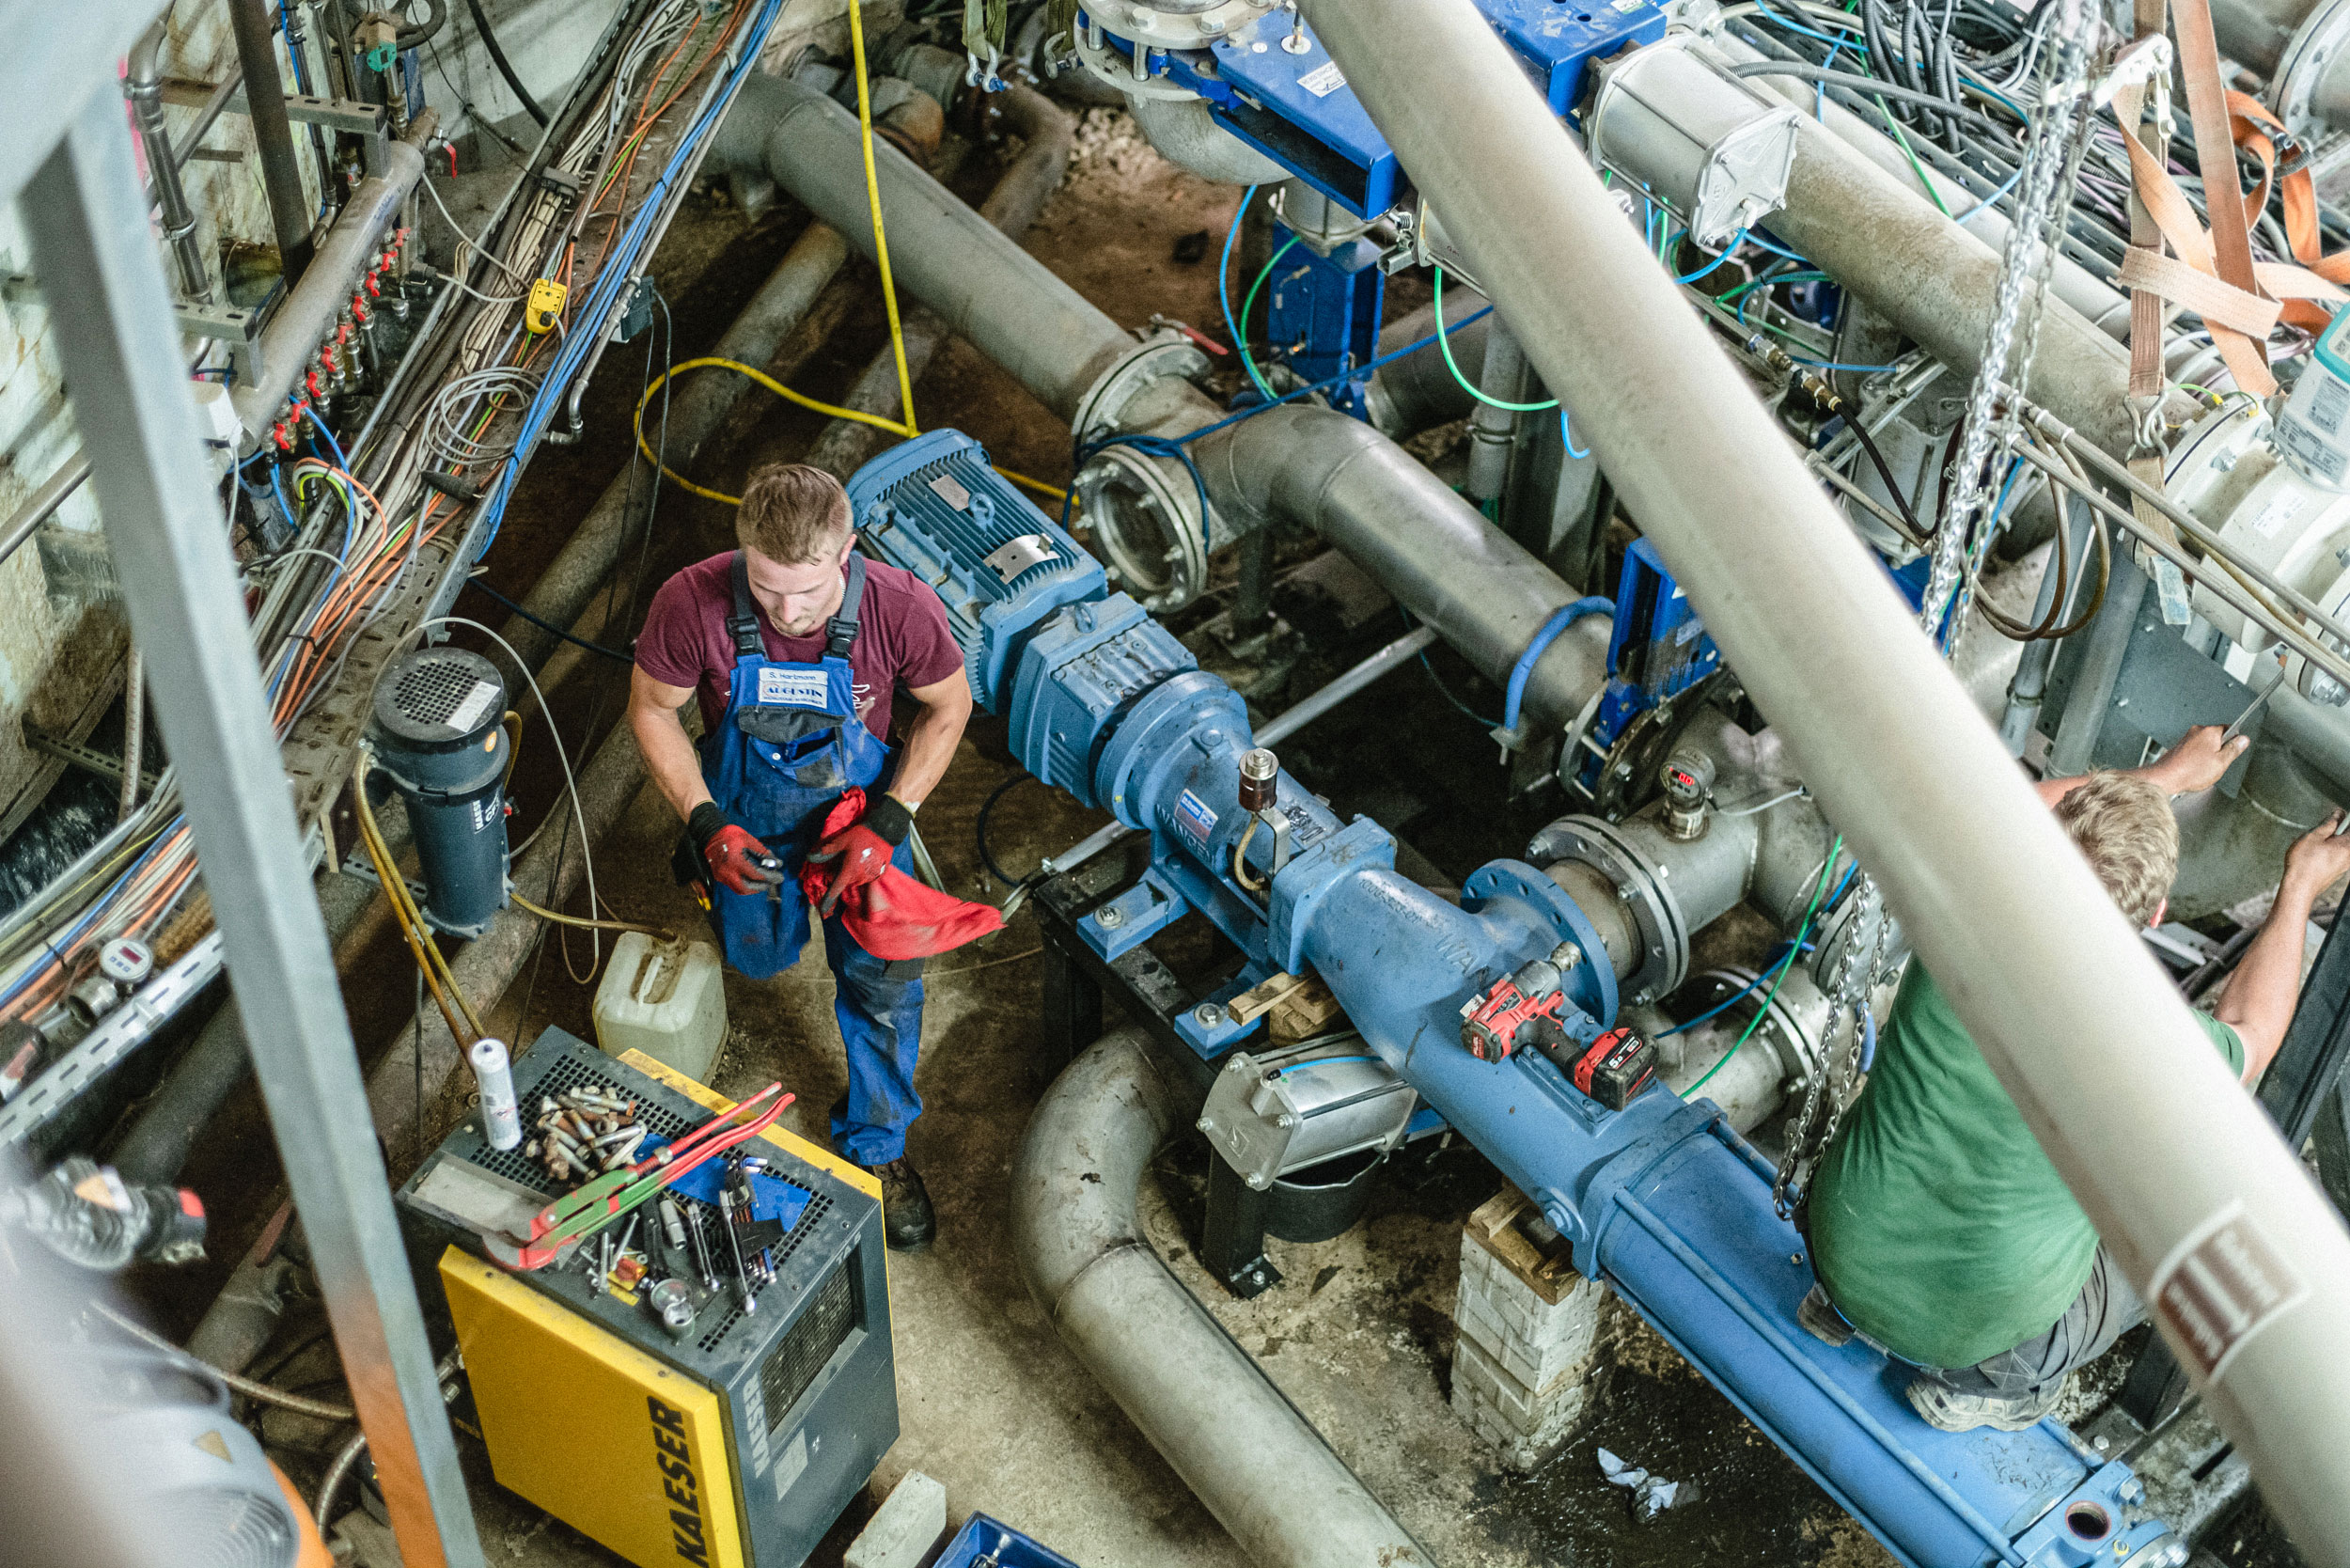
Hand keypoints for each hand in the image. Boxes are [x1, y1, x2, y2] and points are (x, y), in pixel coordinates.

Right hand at [689, 804, 781, 897]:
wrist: (710, 835)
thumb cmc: (730, 835)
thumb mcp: (749, 840)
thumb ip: (763, 853)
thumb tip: (777, 864)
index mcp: (735, 860)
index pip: (756, 874)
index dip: (770, 877)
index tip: (779, 877)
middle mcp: (727, 871)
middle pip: (748, 887)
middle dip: (762, 886)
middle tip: (772, 881)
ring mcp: (721, 876)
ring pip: (740, 889)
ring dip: (754, 888)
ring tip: (764, 882)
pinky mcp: (719, 877)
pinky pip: (734, 886)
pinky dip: (746, 886)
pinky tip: (753, 881)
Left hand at [809, 794, 911, 915]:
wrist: (884, 831)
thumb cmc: (861, 835)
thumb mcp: (842, 841)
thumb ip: (827, 851)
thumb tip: (811, 857)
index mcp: (849, 870)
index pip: (836, 888)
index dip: (828, 900)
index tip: (823, 910)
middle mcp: (860, 877)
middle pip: (846, 881)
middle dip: (842, 874)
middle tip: (844, 859)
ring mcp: (871, 876)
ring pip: (857, 879)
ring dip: (853, 872)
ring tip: (856, 857)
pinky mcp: (880, 873)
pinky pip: (867, 876)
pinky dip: (864, 870)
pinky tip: (865, 858)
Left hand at [2149, 724, 2247, 795]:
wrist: (2164, 778)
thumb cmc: (2191, 771)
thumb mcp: (2221, 762)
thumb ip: (2234, 749)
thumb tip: (2243, 739)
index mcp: (2210, 731)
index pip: (2229, 729)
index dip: (2234, 741)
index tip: (2233, 751)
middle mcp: (2197, 731)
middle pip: (2217, 738)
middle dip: (2220, 750)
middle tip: (2217, 764)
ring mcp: (2186, 738)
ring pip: (2205, 745)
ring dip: (2207, 756)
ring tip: (2203, 769)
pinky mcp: (2179, 747)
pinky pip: (2194, 751)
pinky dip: (2197, 759)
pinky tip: (2194, 770)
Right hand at [2283, 811, 2349, 900]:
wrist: (2299, 888)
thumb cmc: (2304, 863)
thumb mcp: (2313, 836)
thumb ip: (2328, 823)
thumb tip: (2338, 814)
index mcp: (2347, 845)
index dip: (2342, 819)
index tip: (2332, 817)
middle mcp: (2349, 856)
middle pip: (2344, 837)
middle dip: (2330, 833)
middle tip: (2315, 834)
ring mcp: (2343, 866)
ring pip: (2337, 847)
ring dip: (2324, 844)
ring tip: (2308, 846)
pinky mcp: (2336, 873)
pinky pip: (2333, 857)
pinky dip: (2323, 853)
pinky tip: (2309, 857)